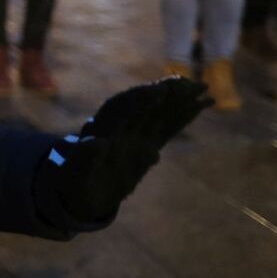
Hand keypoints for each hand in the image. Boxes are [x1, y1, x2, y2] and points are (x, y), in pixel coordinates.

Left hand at [37, 77, 211, 223]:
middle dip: (164, 92)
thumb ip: (84, 160)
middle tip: (189, 82)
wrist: (79, 195)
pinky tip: (202, 105)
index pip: (118, 108)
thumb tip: (96, 142)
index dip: (137, 99)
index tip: (158, 90)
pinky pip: (168, 128)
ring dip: (179, 99)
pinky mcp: (146, 146)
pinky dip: (184, 117)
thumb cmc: (73, 185)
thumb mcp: (75, 175)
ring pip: (158, 112)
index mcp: (99, 129)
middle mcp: (118, 127)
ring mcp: (133, 135)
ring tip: (203, 86)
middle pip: (142, 104)